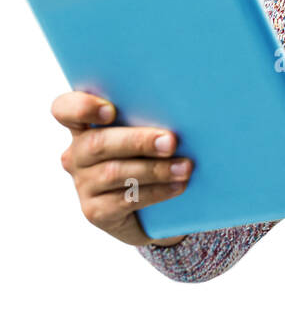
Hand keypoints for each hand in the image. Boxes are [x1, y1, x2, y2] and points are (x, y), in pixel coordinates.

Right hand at [52, 92, 191, 246]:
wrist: (153, 209)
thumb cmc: (151, 157)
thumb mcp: (146, 134)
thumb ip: (148, 119)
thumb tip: (180, 111)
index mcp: (84, 127)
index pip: (64, 109)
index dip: (82, 107)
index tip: (111, 111)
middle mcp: (77, 155)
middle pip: (97, 143)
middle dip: (137, 141)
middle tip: (171, 141)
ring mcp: (83, 184)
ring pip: (114, 173)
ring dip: (155, 169)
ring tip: (185, 167)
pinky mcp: (95, 212)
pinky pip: (125, 200)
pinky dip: (156, 192)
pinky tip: (177, 186)